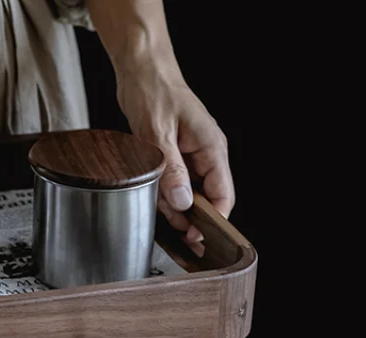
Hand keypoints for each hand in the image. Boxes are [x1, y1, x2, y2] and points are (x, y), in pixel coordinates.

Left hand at [116, 64, 233, 255]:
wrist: (141, 71)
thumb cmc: (154, 92)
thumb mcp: (158, 133)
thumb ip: (171, 170)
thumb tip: (183, 202)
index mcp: (212, 148)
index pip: (223, 194)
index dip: (211, 220)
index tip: (195, 238)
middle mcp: (206, 154)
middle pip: (205, 199)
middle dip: (187, 217)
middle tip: (168, 226)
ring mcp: (191, 157)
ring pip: (187, 195)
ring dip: (172, 206)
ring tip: (155, 204)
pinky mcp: (176, 157)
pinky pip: (174, 185)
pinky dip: (162, 194)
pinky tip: (151, 195)